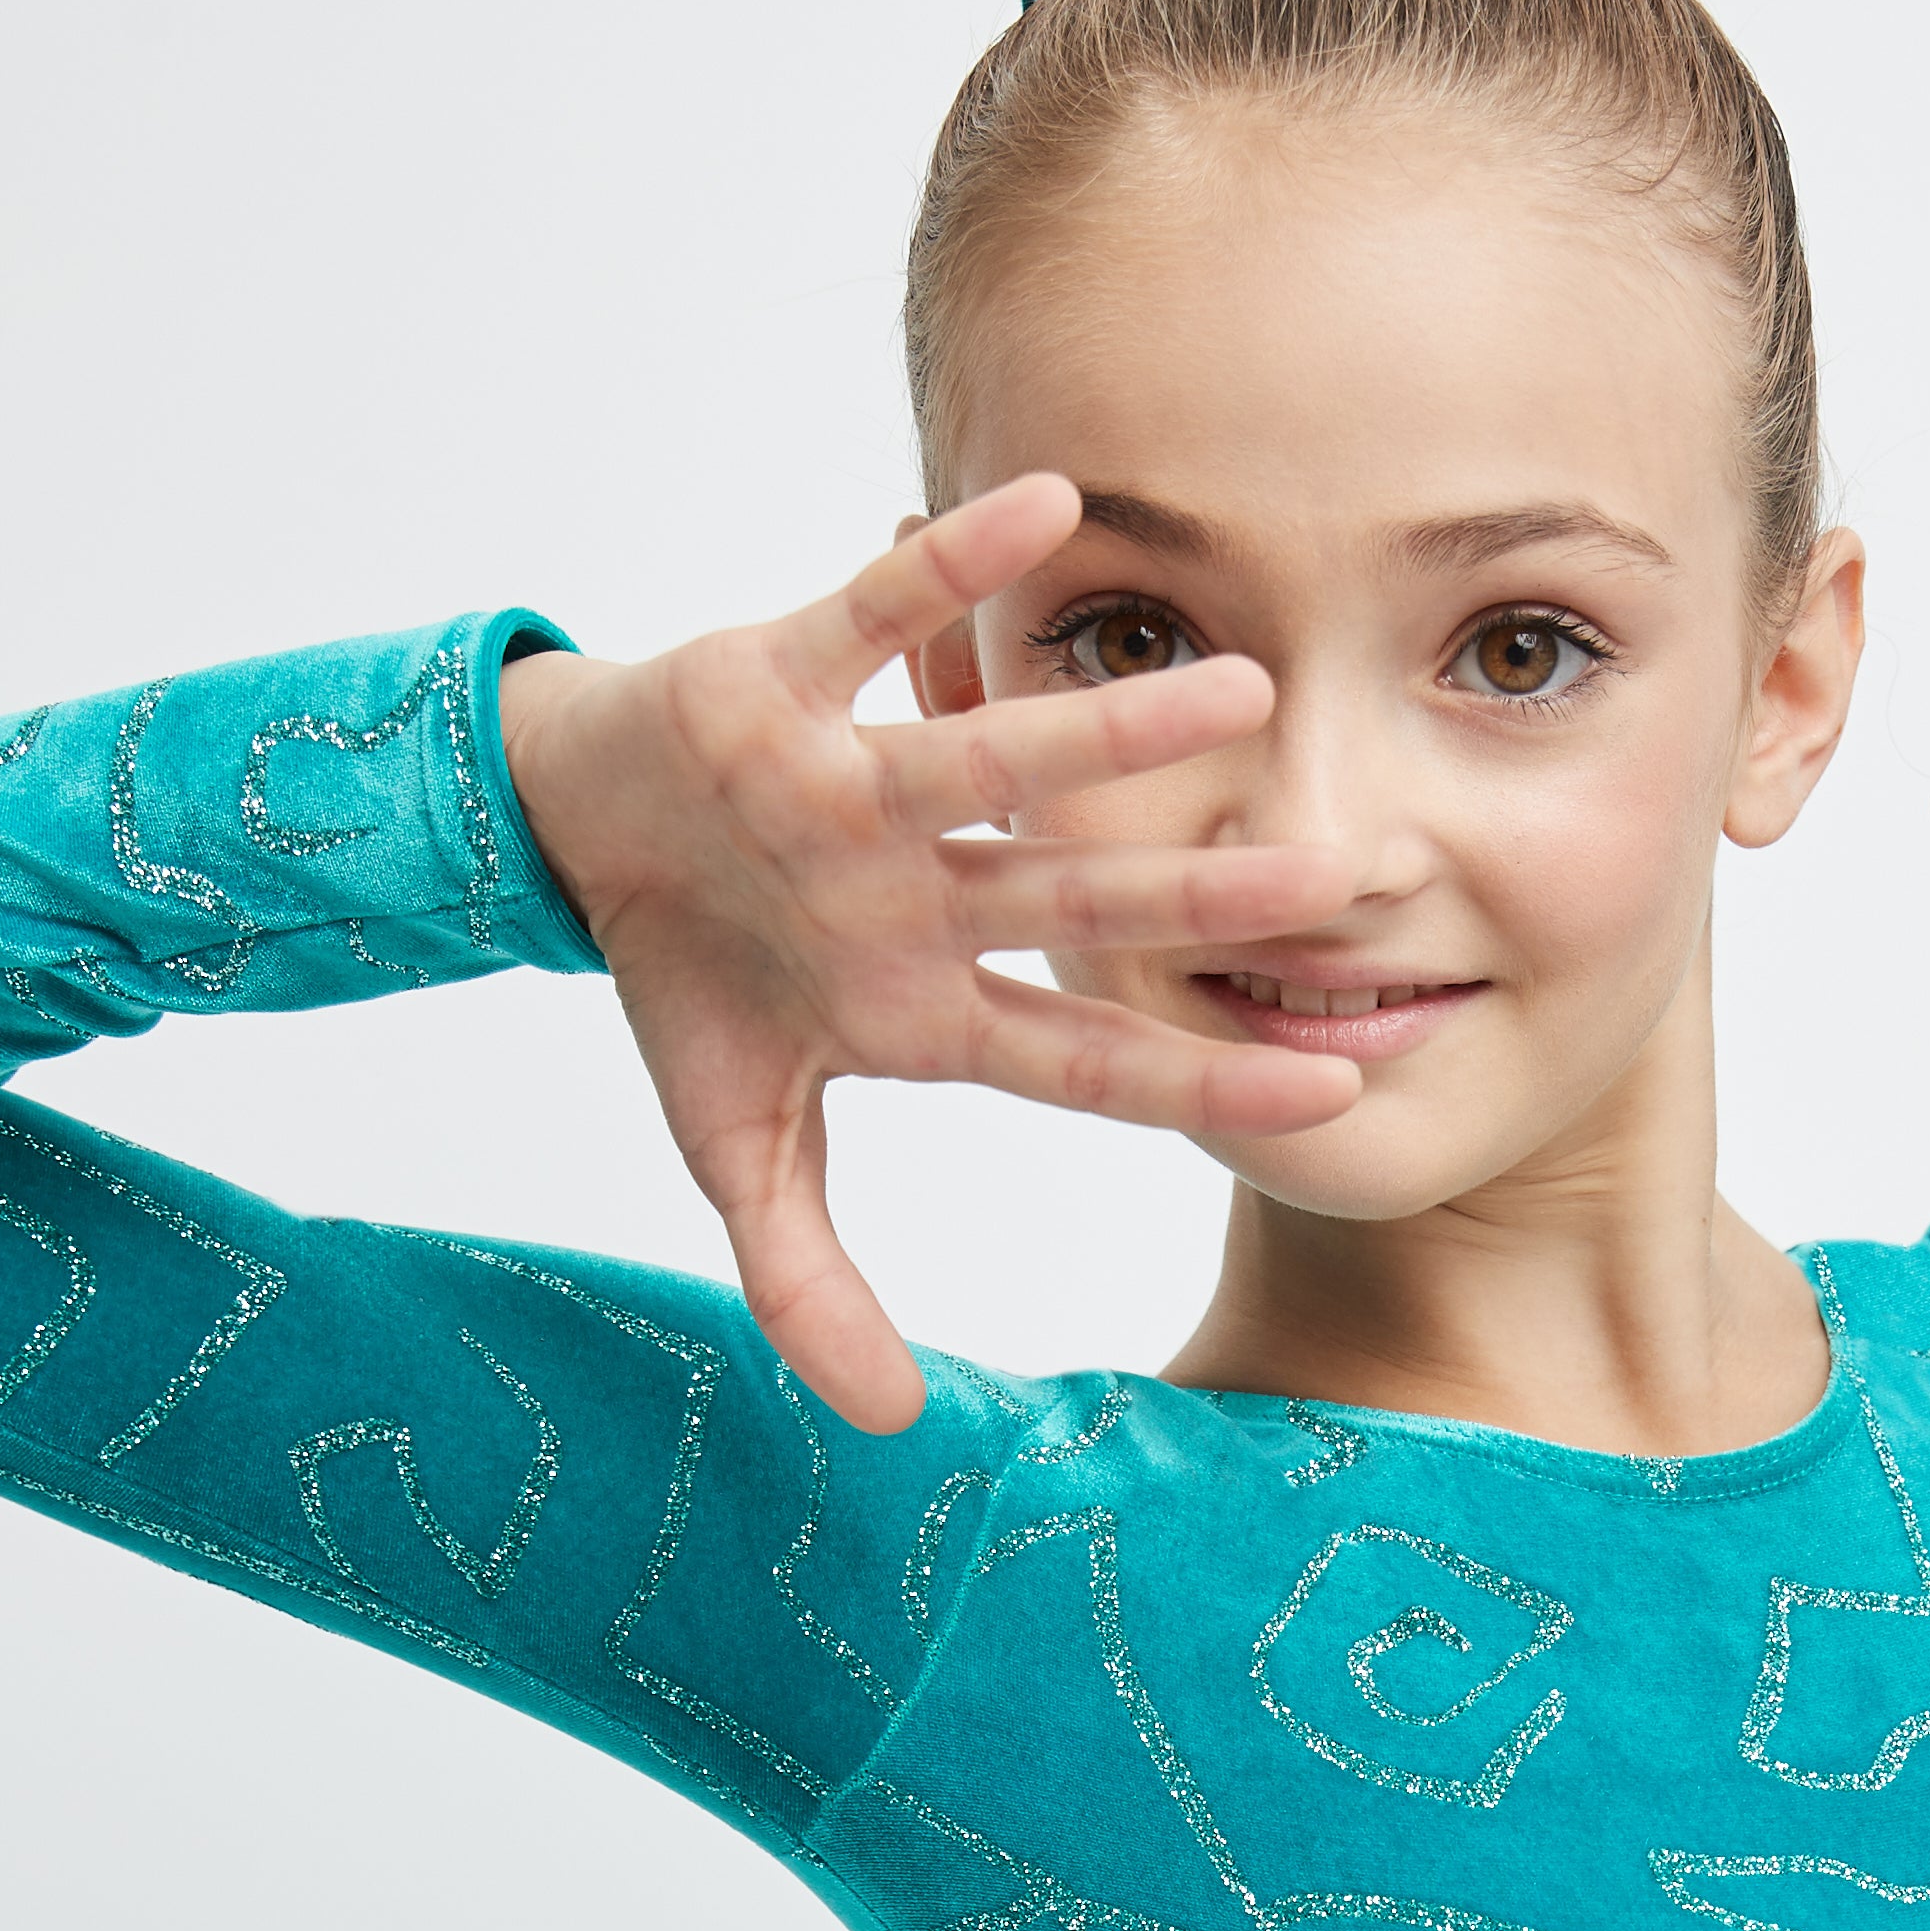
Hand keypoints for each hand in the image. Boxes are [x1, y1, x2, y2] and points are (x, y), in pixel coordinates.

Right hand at [495, 478, 1356, 1430]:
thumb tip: (885, 1425)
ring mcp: (857, 786)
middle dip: (1205, 901)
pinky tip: (1048, 504)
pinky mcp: (775, 682)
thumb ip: (808, 1282)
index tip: (1340, 1092)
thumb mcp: (735, 1149)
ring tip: (1239, 692)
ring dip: (1107, 733)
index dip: (1203, 1082)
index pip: (1090, 1056)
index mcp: (930, 1002)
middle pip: (1082, 901)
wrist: (578, 830)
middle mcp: (921, 891)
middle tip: (1351, 885)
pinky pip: (873, 610)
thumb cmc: (693, 977)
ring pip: (1000, 762)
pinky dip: (947, 564)